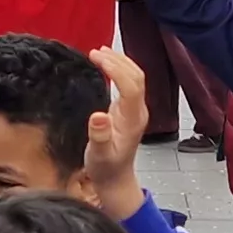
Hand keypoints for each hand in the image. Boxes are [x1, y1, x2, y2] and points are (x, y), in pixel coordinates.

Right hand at [82, 47, 150, 222]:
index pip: (131, 86)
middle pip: (137, 77)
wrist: (116, 180)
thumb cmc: (106, 169)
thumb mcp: (98, 156)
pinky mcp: (129, 110)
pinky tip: (105, 65)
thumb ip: (99, 136)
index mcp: (133, 120)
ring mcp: (135, 110)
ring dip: (120, 62)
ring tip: (100, 52)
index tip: (97, 58)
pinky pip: (128, 84)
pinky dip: (118, 70)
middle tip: (95, 51)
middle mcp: (138, 112)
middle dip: (118, 60)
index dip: (116, 69)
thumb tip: (98, 116)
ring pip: (135, 78)